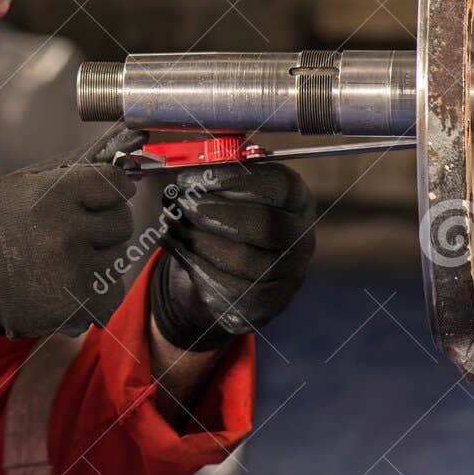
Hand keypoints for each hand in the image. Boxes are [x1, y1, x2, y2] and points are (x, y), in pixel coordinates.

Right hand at [0, 124, 145, 360]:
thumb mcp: (15, 185)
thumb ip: (64, 167)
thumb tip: (110, 152)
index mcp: (51, 195)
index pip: (114, 182)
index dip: (116, 187)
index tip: (112, 193)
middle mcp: (65, 231)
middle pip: (122, 220)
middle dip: (106, 224)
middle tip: (76, 231)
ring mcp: (72, 271)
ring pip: (118, 257)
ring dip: (100, 258)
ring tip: (63, 260)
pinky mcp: (76, 304)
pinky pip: (111, 292)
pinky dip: (97, 292)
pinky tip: (68, 285)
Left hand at [149, 162, 314, 349]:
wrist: (226, 271)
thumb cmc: (226, 218)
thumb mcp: (226, 189)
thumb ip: (215, 173)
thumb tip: (190, 169)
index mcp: (297, 201)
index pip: (279, 186)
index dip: (233, 180)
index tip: (192, 178)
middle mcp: (301, 238)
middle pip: (265, 225)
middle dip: (214, 212)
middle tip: (181, 204)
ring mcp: (288, 276)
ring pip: (244, 261)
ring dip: (198, 239)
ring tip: (172, 223)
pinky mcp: (266, 305)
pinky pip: (229, 290)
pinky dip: (194, 266)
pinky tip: (175, 246)